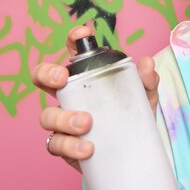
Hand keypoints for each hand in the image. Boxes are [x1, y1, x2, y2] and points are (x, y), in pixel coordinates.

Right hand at [30, 26, 159, 171]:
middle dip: (46, 73)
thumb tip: (147, 62)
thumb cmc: (133, 117)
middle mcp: (70, 96)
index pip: (74, 53)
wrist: (135, 154)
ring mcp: (63, 122)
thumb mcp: (144, 97)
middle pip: (43, 78)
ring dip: (64, 118)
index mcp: (87, 78)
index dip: (73, 39)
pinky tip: (87, 148)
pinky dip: (70, 146)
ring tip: (86, 124)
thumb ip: (147, 80)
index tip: (82, 35)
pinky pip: (56, 144)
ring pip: (47, 115)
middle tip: (62, 79)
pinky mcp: (64, 146)